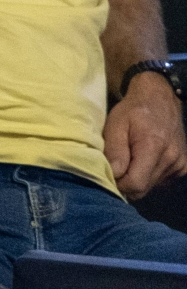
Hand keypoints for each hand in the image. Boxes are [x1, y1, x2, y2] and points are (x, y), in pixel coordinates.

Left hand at [106, 71, 186, 199]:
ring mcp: (180, 164)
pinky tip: (142, 159)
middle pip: (143, 188)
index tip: (108, 174)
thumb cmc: (132, 111)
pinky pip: (160, 181)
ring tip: (130, 159)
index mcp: (154, 147)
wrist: (159, 100)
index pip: (136, 183)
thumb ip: (115, 150)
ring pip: (151, 186)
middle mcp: (171, 159)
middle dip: (126, 184)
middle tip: (115, 167)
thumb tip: (114, 175)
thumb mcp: (116, 124)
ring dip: (137, 179)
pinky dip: (148, 175)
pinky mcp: (182, 167)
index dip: (118, 184)